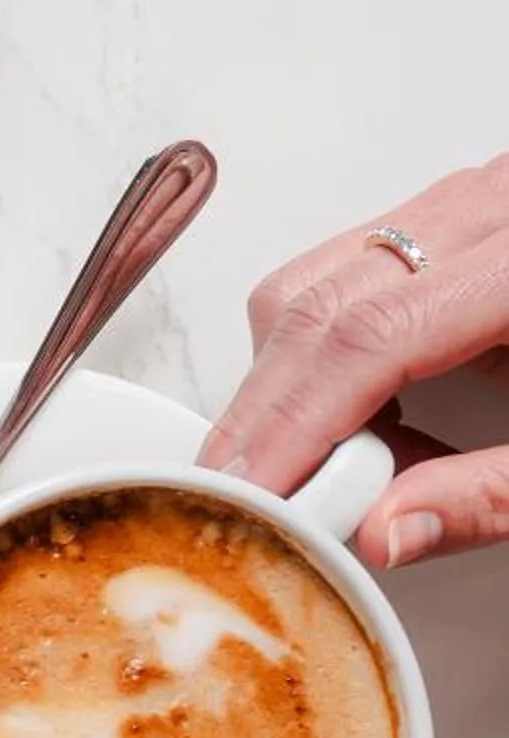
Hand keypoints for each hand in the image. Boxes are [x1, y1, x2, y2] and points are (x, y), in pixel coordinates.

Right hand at [200, 156, 508, 569]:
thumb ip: (494, 495)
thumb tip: (380, 533)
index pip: (366, 339)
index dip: (292, 427)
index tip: (254, 498)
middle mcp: (490, 209)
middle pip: (316, 305)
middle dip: (270, 415)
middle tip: (257, 502)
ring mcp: (465, 204)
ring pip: (312, 286)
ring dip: (293, 386)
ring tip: (343, 472)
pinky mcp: (450, 221)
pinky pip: (340, 277)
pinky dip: (325, 358)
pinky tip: (376, 424)